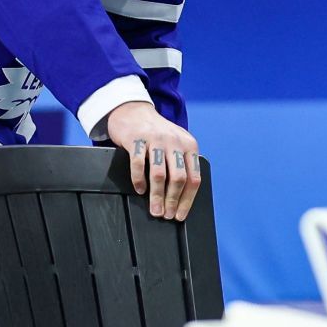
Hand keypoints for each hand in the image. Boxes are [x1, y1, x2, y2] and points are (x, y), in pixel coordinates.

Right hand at [105, 101, 200, 221]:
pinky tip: (139, 190)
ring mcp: (155, 139)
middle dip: (172, 201)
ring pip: (160, 174)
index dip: (187, 200)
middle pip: (178, 178)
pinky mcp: (136, 138)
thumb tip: (182, 198)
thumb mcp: (176, 143)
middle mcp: (175, 142)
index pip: (194, 178)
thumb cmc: (156, 133)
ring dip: (157, 196)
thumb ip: (182, 163)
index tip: (180, 215)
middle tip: (166, 215)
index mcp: (189, 145)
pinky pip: (138, 164)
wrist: (133, 110)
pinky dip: (139, 180)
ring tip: (154, 210)